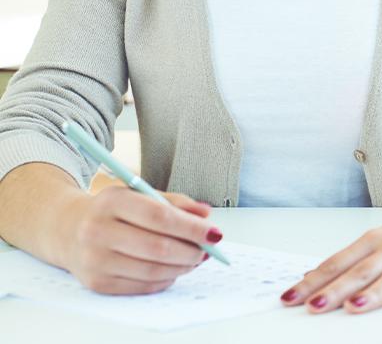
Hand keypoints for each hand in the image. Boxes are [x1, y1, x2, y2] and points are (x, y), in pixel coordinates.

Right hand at [56, 187, 219, 294]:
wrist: (68, 229)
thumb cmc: (113, 210)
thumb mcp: (140, 194)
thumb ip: (175, 202)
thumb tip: (206, 214)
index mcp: (111, 201)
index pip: (160, 216)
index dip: (191, 227)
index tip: (214, 232)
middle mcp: (98, 231)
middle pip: (158, 247)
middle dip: (191, 251)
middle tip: (209, 250)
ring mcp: (95, 260)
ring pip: (152, 270)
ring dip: (182, 267)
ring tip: (195, 259)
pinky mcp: (96, 283)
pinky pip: (142, 286)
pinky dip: (166, 279)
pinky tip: (174, 269)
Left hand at [280, 194, 381, 314]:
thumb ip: (354, 261)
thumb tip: (314, 278)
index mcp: (378, 240)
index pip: (340, 262)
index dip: (315, 280)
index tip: (290, 297)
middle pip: (363, 270)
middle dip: (336, 289)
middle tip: (312, 306)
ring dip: (374, 292)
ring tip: (353, 308)